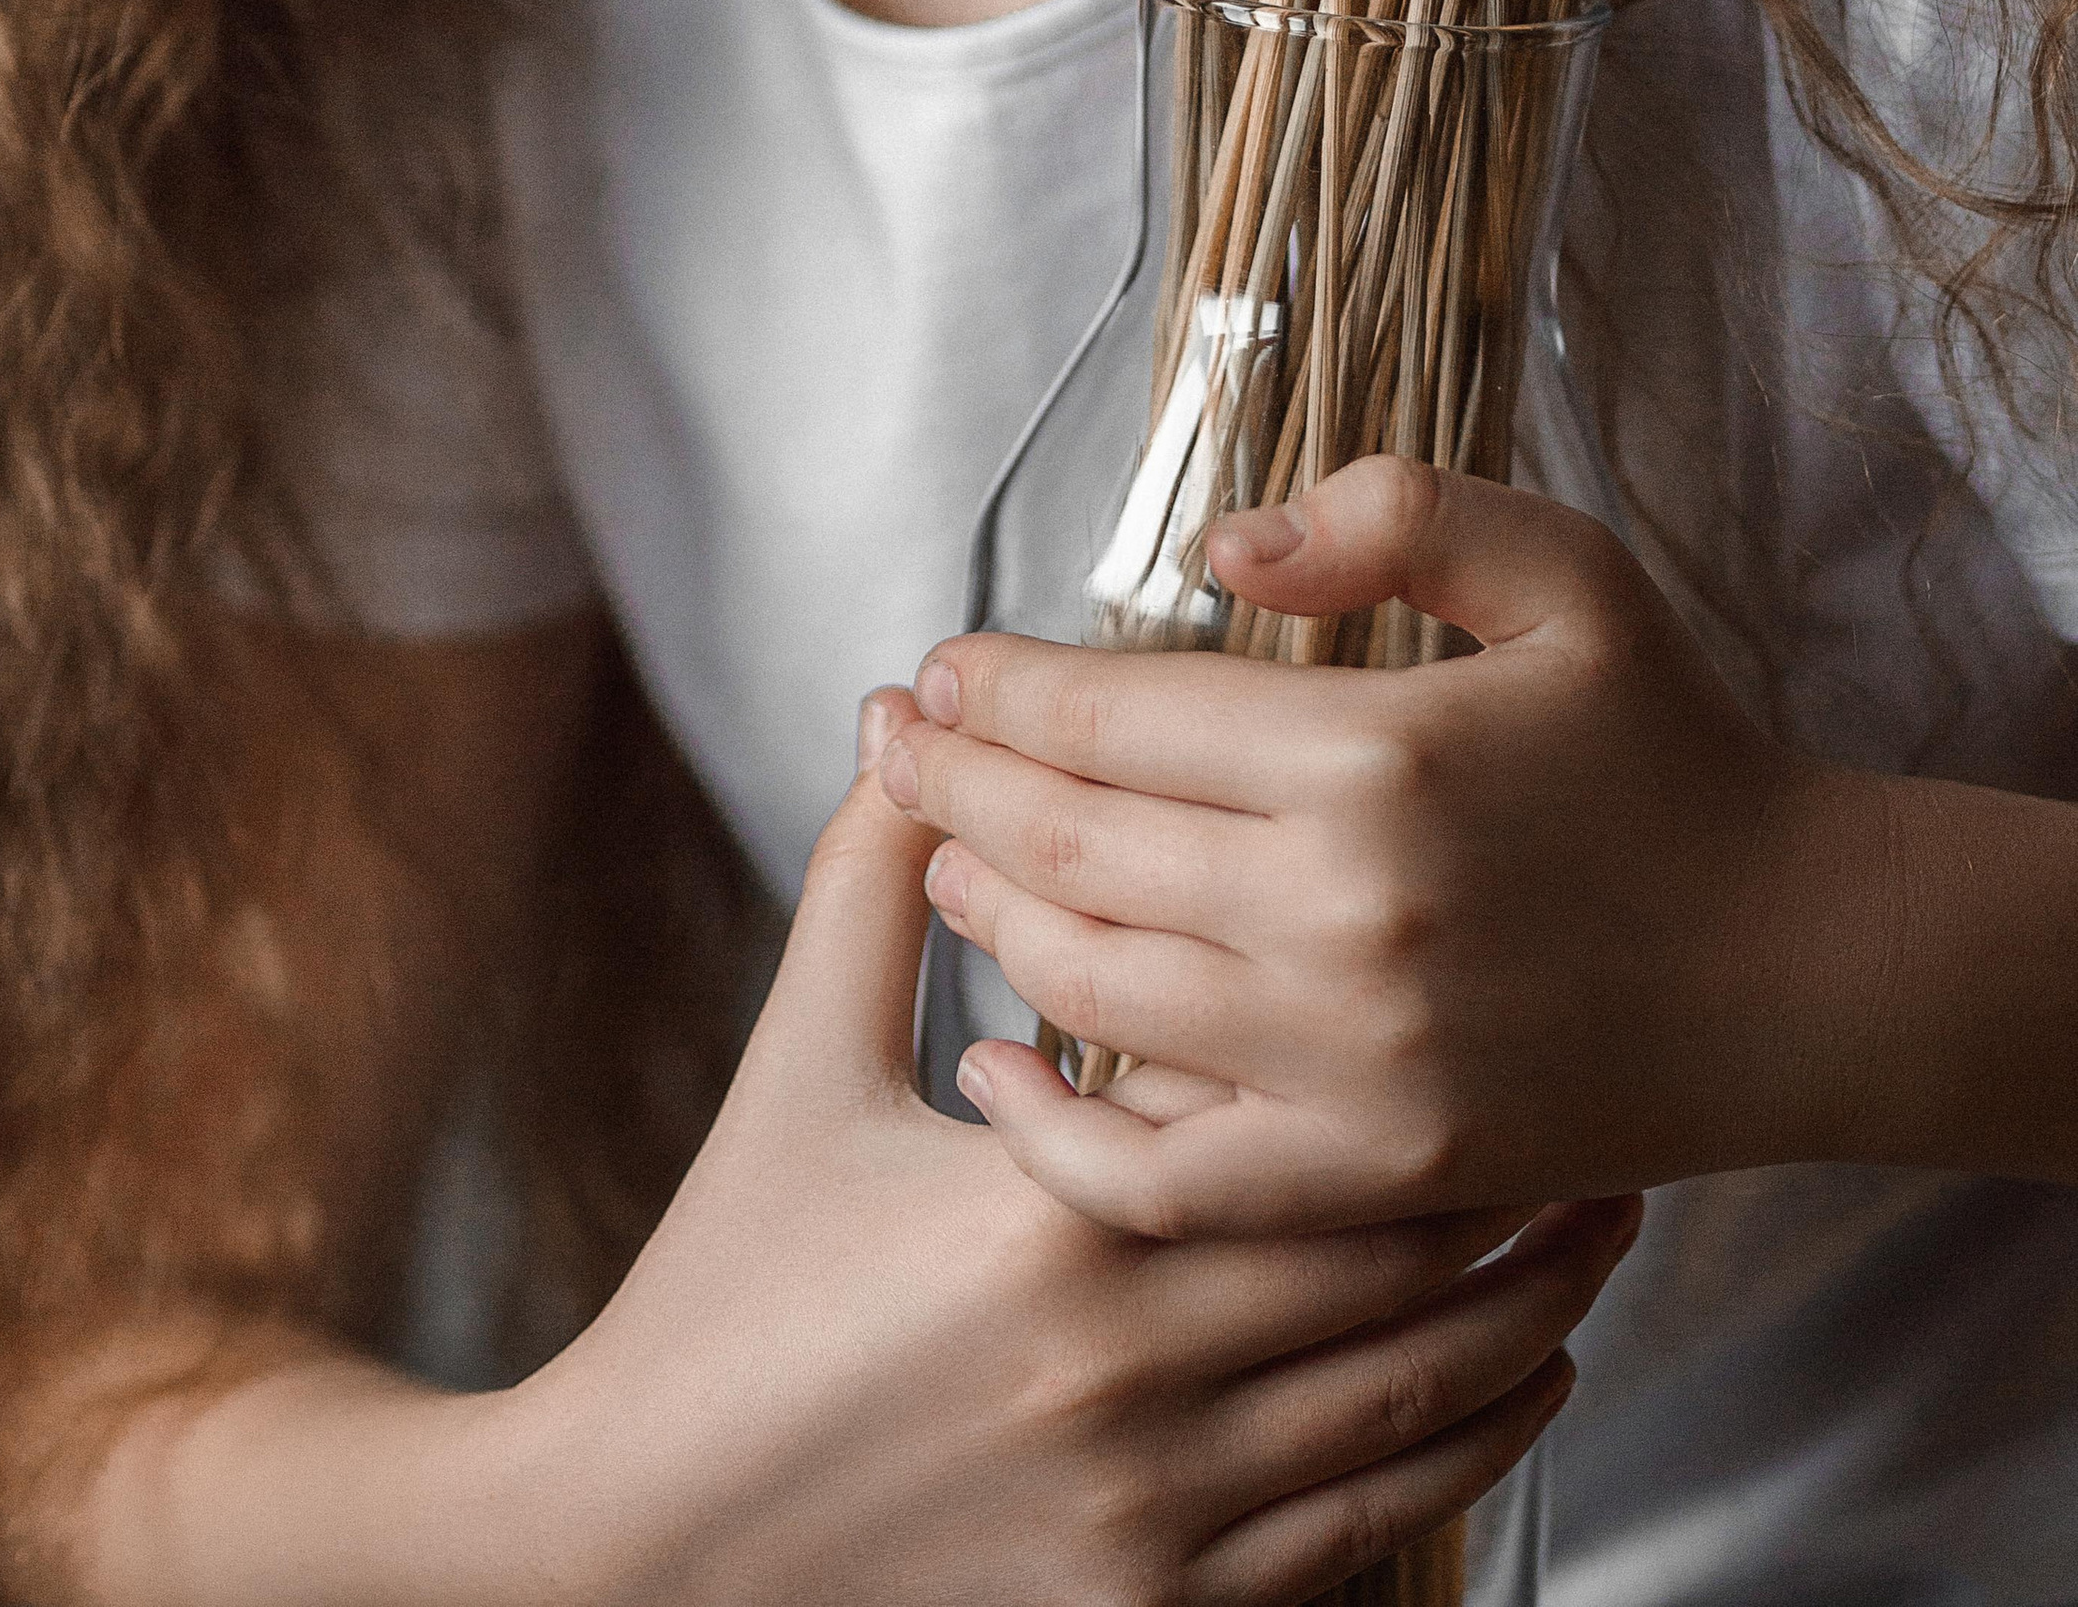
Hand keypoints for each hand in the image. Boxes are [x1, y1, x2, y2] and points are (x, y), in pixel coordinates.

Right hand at [530, 689, 1635, 1606]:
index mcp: (1049, 1218)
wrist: (650, 1544)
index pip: (1287, 1113)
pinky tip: (1515, 1384)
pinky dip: (1467, 1453)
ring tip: (1601, 1228)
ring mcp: (1154, 1510)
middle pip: (1392, 1259)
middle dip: (1514, 1180)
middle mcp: (1127, 1368)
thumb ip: (865, 891)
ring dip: (1528, 1313)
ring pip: (1415, 1404)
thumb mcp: (795, 1070)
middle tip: (1596, 1099)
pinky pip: (1368, 1532)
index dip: (1404, 1056)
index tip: (1483, 986)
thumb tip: (905, 725)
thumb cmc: (726, 1291)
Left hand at [882, 458, 1870, 1237]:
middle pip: (1071, 844)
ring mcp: (1352, 1063)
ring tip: (939, 854)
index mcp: (1374, 754)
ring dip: (986, 917)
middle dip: (950, 782)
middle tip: (887, 738)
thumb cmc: (1669, 750)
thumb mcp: (1565, 572)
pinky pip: (1160, 1176)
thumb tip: (1218, 549)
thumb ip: (1395, 512)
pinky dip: (1052, 1129)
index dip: (998, 687)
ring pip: (1087, 992)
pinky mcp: (1372, 1173)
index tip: (934, 666)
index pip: (1111, 714)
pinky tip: (993, 1067)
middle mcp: (1343, 914)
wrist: (1801, 966)